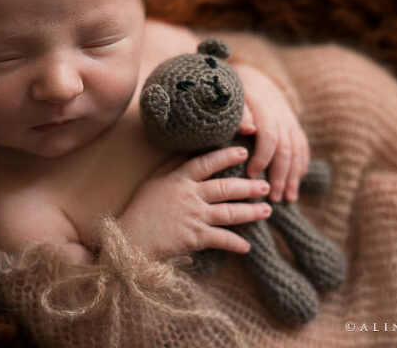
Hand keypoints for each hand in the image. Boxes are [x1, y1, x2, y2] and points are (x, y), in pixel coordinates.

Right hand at [118, 147, 271, 260]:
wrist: (130, 239)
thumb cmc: (139, 209)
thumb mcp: (152, 182)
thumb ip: (170, 166)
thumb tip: (185, 150)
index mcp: (179, 179)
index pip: (206, 163)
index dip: (226, 156)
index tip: (243, 152)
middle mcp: (190, 195)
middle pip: (225, 188)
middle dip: (248, 186)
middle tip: (265, 185)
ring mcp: (194, 216)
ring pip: (229, 212)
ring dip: (250, 212)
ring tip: (266, 211)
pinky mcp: (195, 237)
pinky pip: (221, 239)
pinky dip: (235, 243)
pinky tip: (247, 246)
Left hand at [234, 63, 309, 201]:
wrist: (251, 73)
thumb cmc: (232, 90)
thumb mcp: (230, 96)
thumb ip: (238, 113)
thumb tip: (249, 130)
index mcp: (263, 105)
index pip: (269, 135)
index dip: (263, 156)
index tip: (251, 174)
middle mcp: (280, 112)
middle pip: (286, 147)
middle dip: (281, 174)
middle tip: (274, 197)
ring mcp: (290, 118)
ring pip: (298, 149)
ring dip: (294, 175)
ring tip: (287, 198)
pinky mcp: (294, 124)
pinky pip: (302, 146)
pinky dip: (301, 166)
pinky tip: (296, 184)